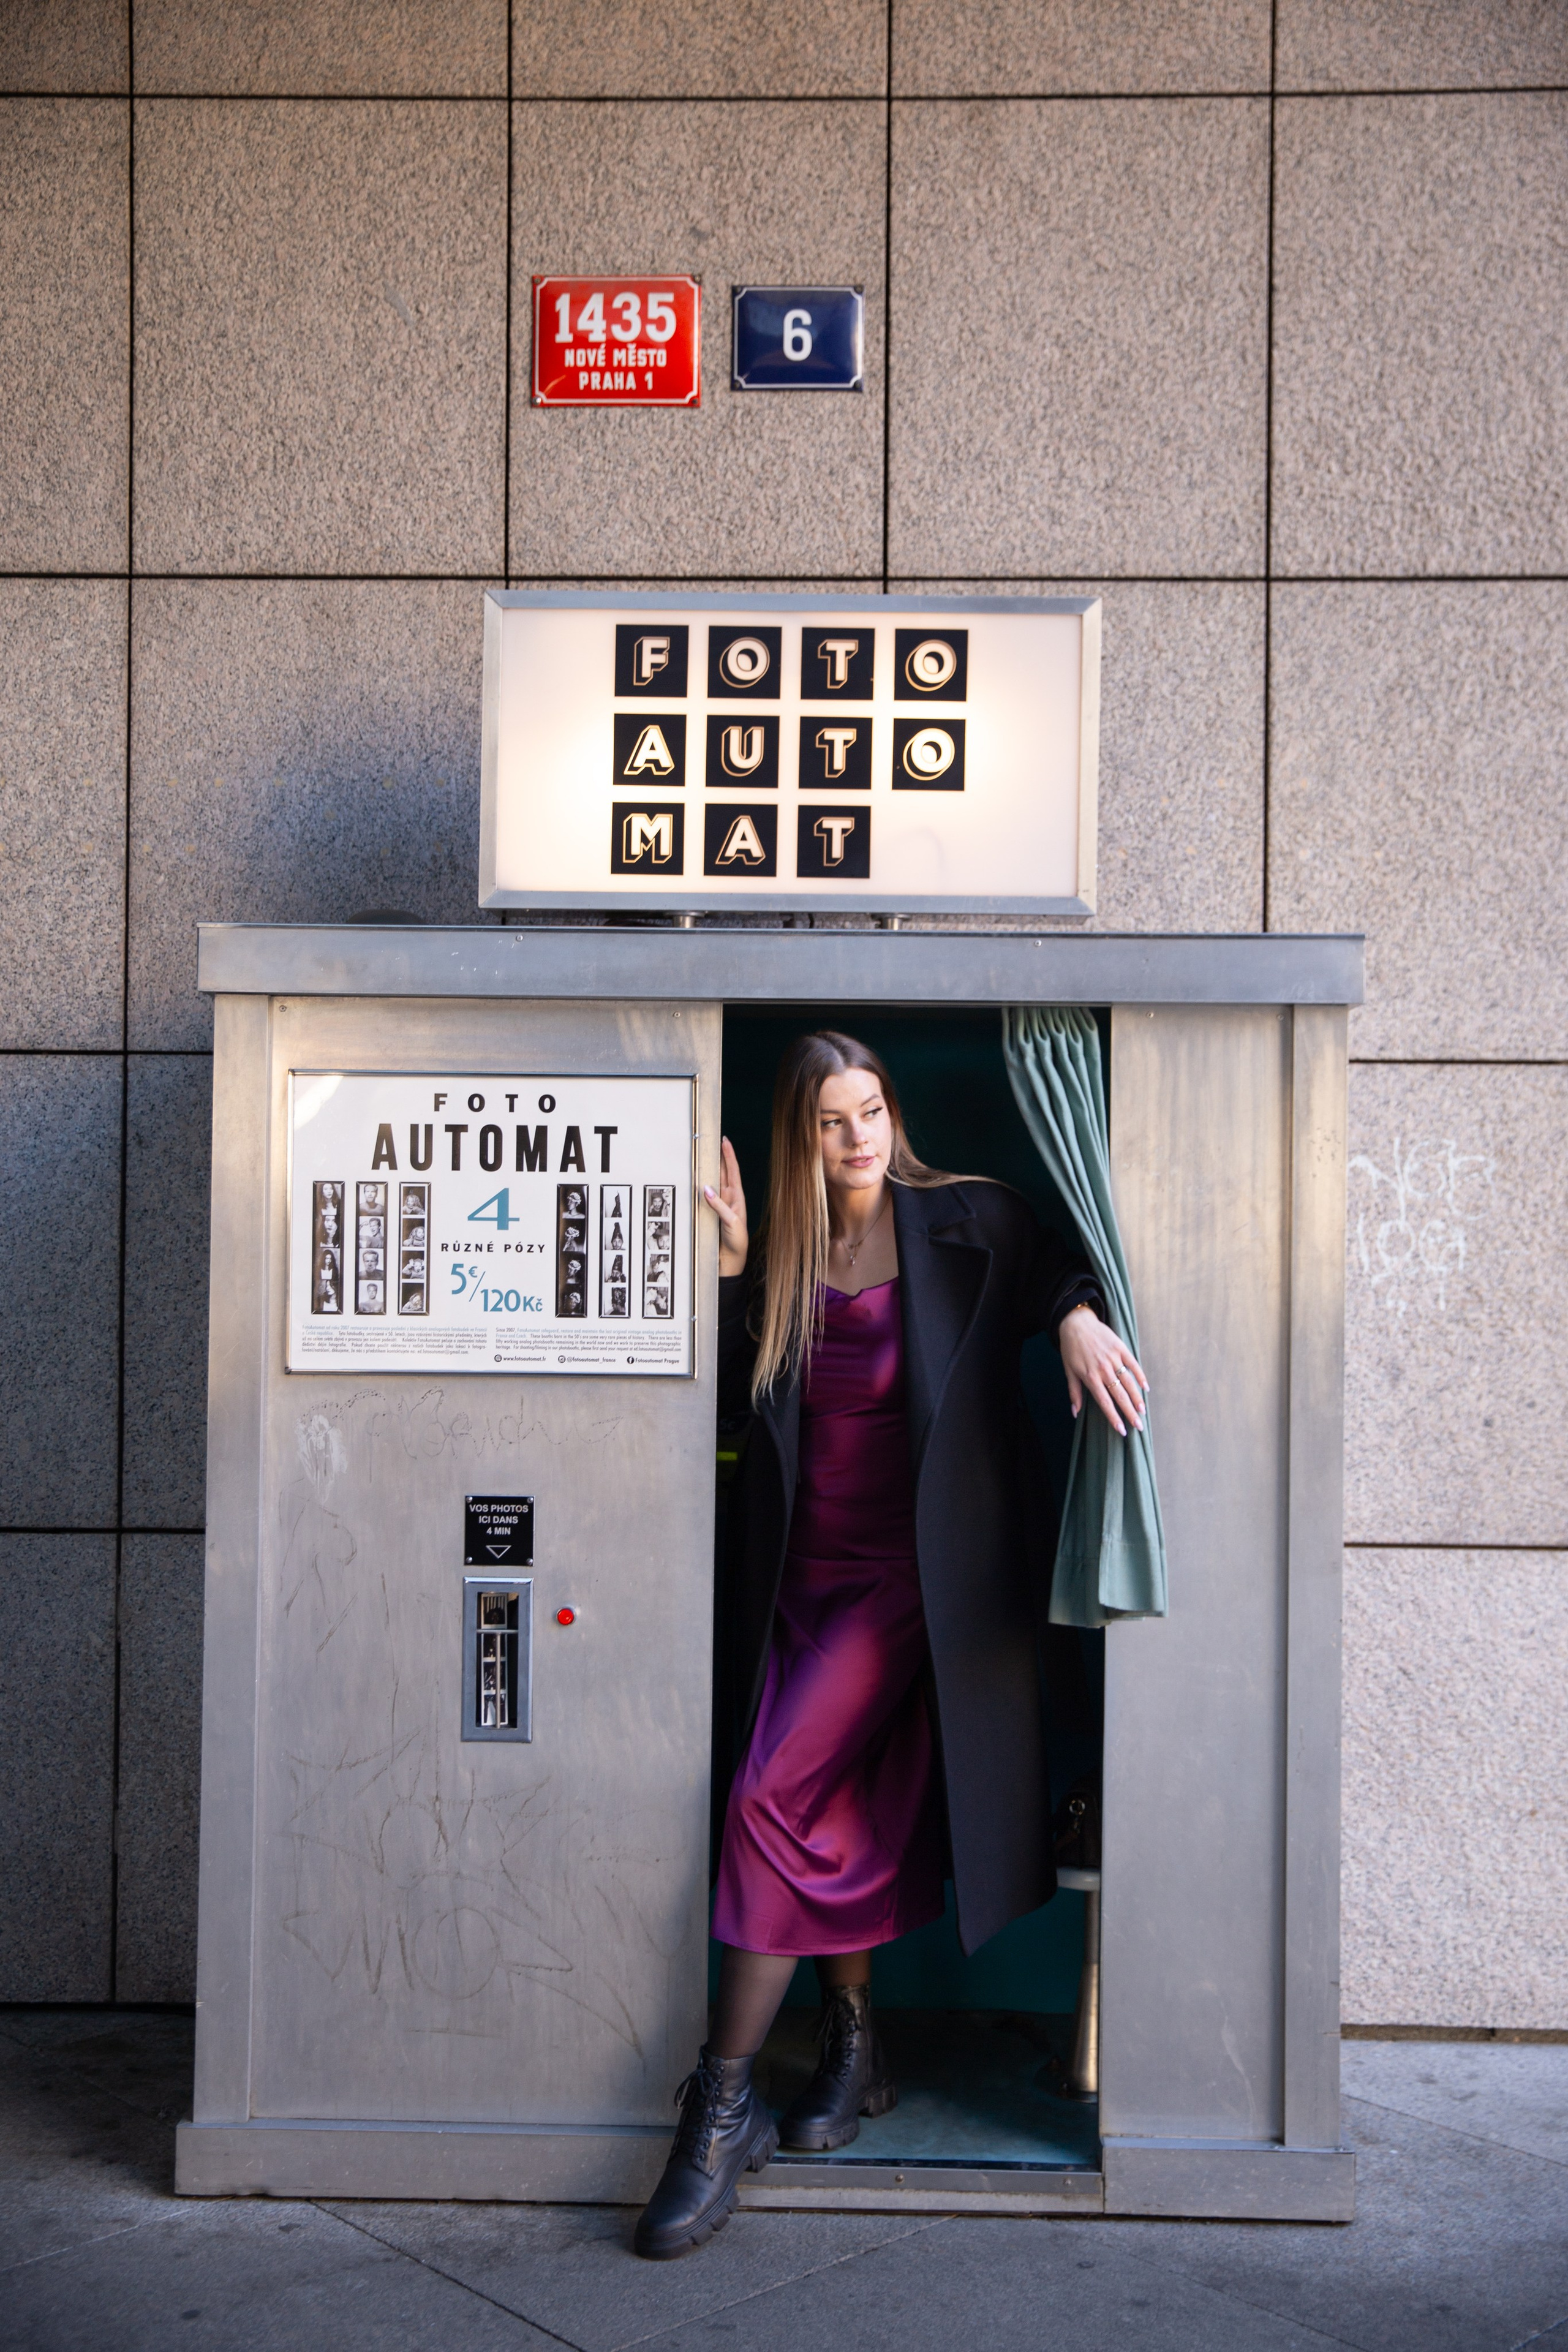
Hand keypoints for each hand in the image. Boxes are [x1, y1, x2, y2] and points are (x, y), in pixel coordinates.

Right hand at [703, 1137, 748, 1278]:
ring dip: (706, 1170)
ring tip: (699, 1155)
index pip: (732, 1170)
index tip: (724, 1140)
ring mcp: (717, 1204)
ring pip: (710, 1182)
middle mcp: (727, 1198)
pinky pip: (701, 1196)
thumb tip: (706, 1189)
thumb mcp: (731, 1222)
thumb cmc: (737, 1241)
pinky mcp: (708, 1212)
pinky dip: (697, 1186)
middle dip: (715, 1157)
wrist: (731, 1259)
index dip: (729, 1155)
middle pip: (720, 1172)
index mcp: (737, 1197)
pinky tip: (691, 1180)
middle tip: (708, 1142)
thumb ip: (719, 1206)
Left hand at [1059, 1304, 1147, 1437]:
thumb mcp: (1069, 1371)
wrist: (1076, 1323)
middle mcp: (1103, 1369)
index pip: (1105, 1402)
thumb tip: (1075, 1413)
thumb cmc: (1071, 1349)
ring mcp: (1113, 1358)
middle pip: (1120, 1395)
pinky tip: (1146, 1388)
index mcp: (1090, 1377)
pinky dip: (1140, 1376)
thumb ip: (1074, 1393)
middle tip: (1139, 1426)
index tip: (1122, 1429)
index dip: (1114, 1417)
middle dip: (1130, 1412)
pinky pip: (1133, 1364)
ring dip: (1137, 1397)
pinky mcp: (1120, 1348)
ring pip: (1128, 1382)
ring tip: (1143, 1411)